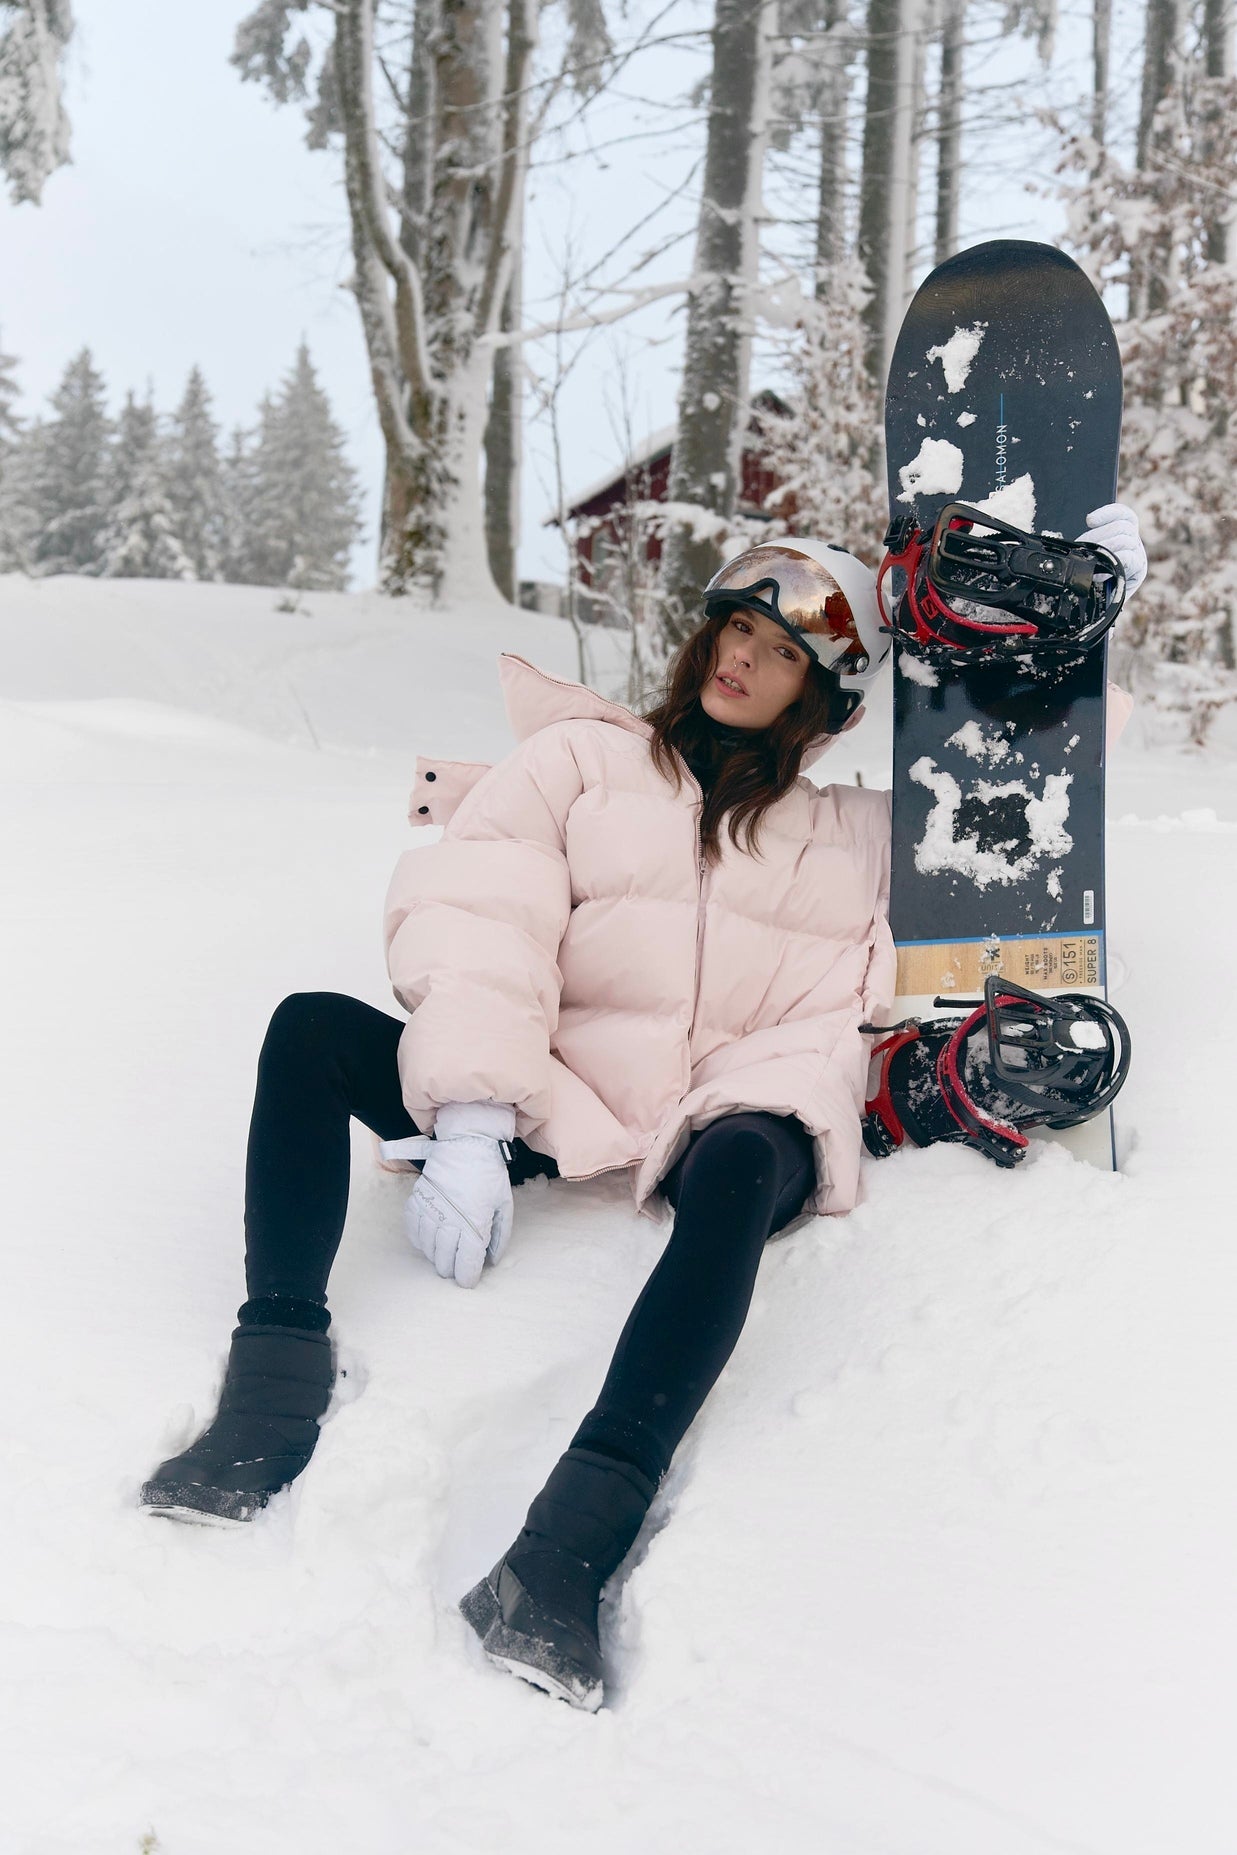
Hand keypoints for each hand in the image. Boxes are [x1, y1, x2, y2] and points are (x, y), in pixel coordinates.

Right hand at [380, 1102, 515, 1287]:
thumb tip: (492, 1260)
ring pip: (427, 1249)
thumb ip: (500, 1235)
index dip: (466, 1278)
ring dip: (435, 1256)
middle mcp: (449, 1220)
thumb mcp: (503, 1205)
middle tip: (457, 1267)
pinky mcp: (417, 1201)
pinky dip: (419, 1240)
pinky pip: (412, 1230)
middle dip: (451, 1269)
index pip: (466, 1263)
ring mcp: (430, 1211)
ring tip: (443, 1255)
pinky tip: (428, 1240)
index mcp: (474, 1223)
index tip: (468, 1280)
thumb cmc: (489, 1175)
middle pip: (444, 1261)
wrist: (467, 1144)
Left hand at [1079, 502, 1146, 596]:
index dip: (1107, 513)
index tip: (1089, 520)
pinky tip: (1102, 570)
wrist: (1098, 605)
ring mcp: (1138, 556)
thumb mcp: (1092, 553)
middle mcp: (1135, 542)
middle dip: (1098, 536)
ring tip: (1092, 560)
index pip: (1123, 514)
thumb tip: (1089, 520)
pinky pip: (1129, 558)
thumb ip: (1095, 537)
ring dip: (1104, 548)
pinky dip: (1114, 560)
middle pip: (1121, 526)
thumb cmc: (1093, 576)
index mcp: (1125, 533)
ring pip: (1123, 540)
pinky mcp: (1139, 571)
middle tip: (1084, 548)